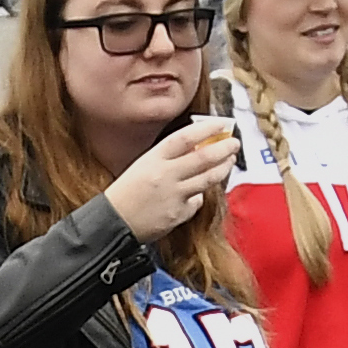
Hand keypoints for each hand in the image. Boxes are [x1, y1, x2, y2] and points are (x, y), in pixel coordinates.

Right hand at [102, 119, 237, 243]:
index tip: (221, 124)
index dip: (207, 129)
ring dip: (223, 168)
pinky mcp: (178, 214)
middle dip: (224, 148)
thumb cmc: (128, 192)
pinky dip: (199, 196)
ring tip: (229, 160)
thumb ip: (169, 157)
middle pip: (203, 157)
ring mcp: (173, 195)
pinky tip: (197, 192)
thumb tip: (198, 147)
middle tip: (234, 142)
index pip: (185, 138)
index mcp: (154, 159)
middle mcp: (165, 175)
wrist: (114, 222)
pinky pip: (197, 202)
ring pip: (208, 178)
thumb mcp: (144, 166)